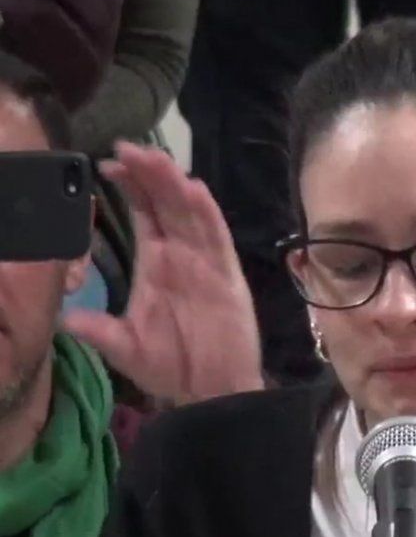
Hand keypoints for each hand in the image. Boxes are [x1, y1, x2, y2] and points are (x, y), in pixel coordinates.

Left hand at [63, 143, 263, 403]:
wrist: (209, 389)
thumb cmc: (170, 365)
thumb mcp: (126, 347)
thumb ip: (100, 330)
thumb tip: (66, 319)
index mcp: (156, 263)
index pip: (143, 213)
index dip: (129, 187)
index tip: (108, 163)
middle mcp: (181, 254)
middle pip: (165, 203)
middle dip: (149, 174)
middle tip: (128, 147)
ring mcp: (206, 260)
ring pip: (189, 211)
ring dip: (173, 184)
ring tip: (156, 159)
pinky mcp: (227, 273)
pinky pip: (217, 236)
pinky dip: (207, 213)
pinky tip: (195, 190)